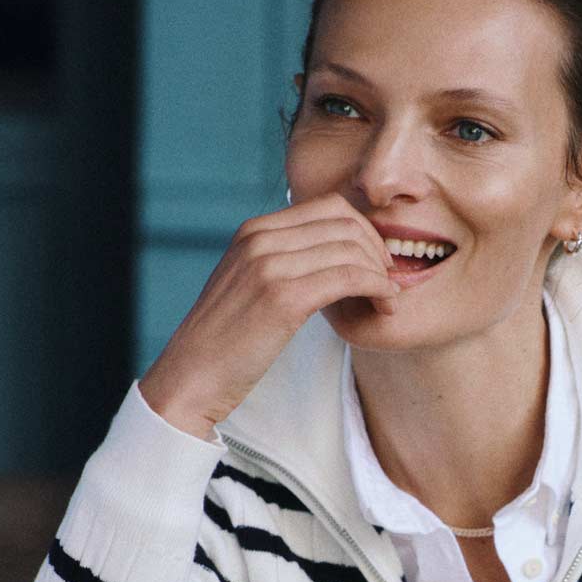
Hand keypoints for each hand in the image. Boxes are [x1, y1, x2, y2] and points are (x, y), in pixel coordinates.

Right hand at [138, 190, 400, 439]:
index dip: (364, 232)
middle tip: (389, 282)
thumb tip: (328, 257)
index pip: (329, 207)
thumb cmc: (227, 340)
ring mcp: (269, 265)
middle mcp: (260, 239)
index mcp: (253, 230)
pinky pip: (349, 277)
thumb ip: (281, 262)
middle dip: (378, 250)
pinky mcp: (282, 297)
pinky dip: (377, 288)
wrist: (193, 375)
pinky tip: (384, 306)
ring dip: (382, 274)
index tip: (376, 263)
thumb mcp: (248, 284)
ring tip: (388, 300)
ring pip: (352, 248)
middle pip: (345, 222)